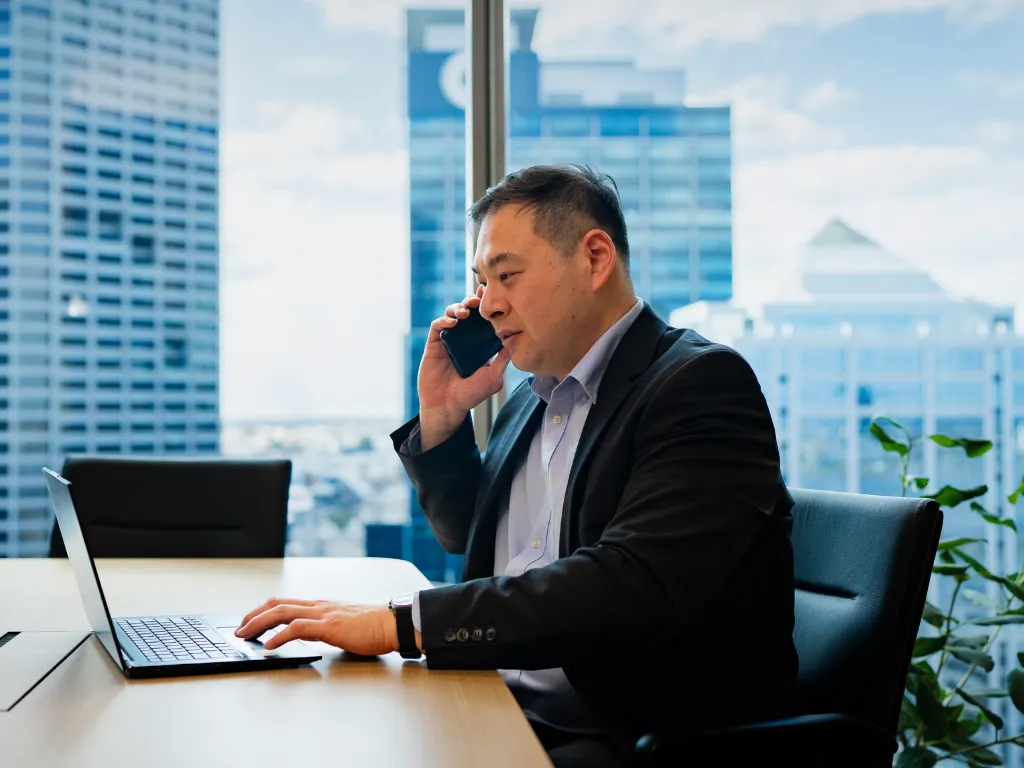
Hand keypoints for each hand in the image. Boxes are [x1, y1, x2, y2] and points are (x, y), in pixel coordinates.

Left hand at [235, 597, 399, 654]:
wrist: (392, 624)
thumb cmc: (373, 627)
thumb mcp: (343, 624)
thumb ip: (325, 627)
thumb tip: (308, 635)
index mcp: (322, 605)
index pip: (286, 602)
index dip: (263, 610)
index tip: (249, 620)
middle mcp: (319, 606)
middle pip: (278, 604)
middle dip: (254, 616)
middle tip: (239, 629)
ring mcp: (324, 614)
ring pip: (283, 613)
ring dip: (259, 624)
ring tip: (244, 635)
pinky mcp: (330, 627)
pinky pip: (298, 628)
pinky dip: (279, 636)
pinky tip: (269, 646)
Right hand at [418, 284, 510, 449]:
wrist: (448, 406)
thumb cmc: (471, 395)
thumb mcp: (494, 377)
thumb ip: (503, 360)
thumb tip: (515, 340)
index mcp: (480, 344)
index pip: (484, 320)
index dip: (488, 308)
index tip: (496, 296)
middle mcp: (465, 339)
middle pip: (469, 312)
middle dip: (473, 302)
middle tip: (478, 300)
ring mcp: (449, 340)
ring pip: (452, 314)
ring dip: (459, 307)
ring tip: (466, 312)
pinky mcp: (434, 344)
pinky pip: (437, 326)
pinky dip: (444, 320)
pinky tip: (452, 323)